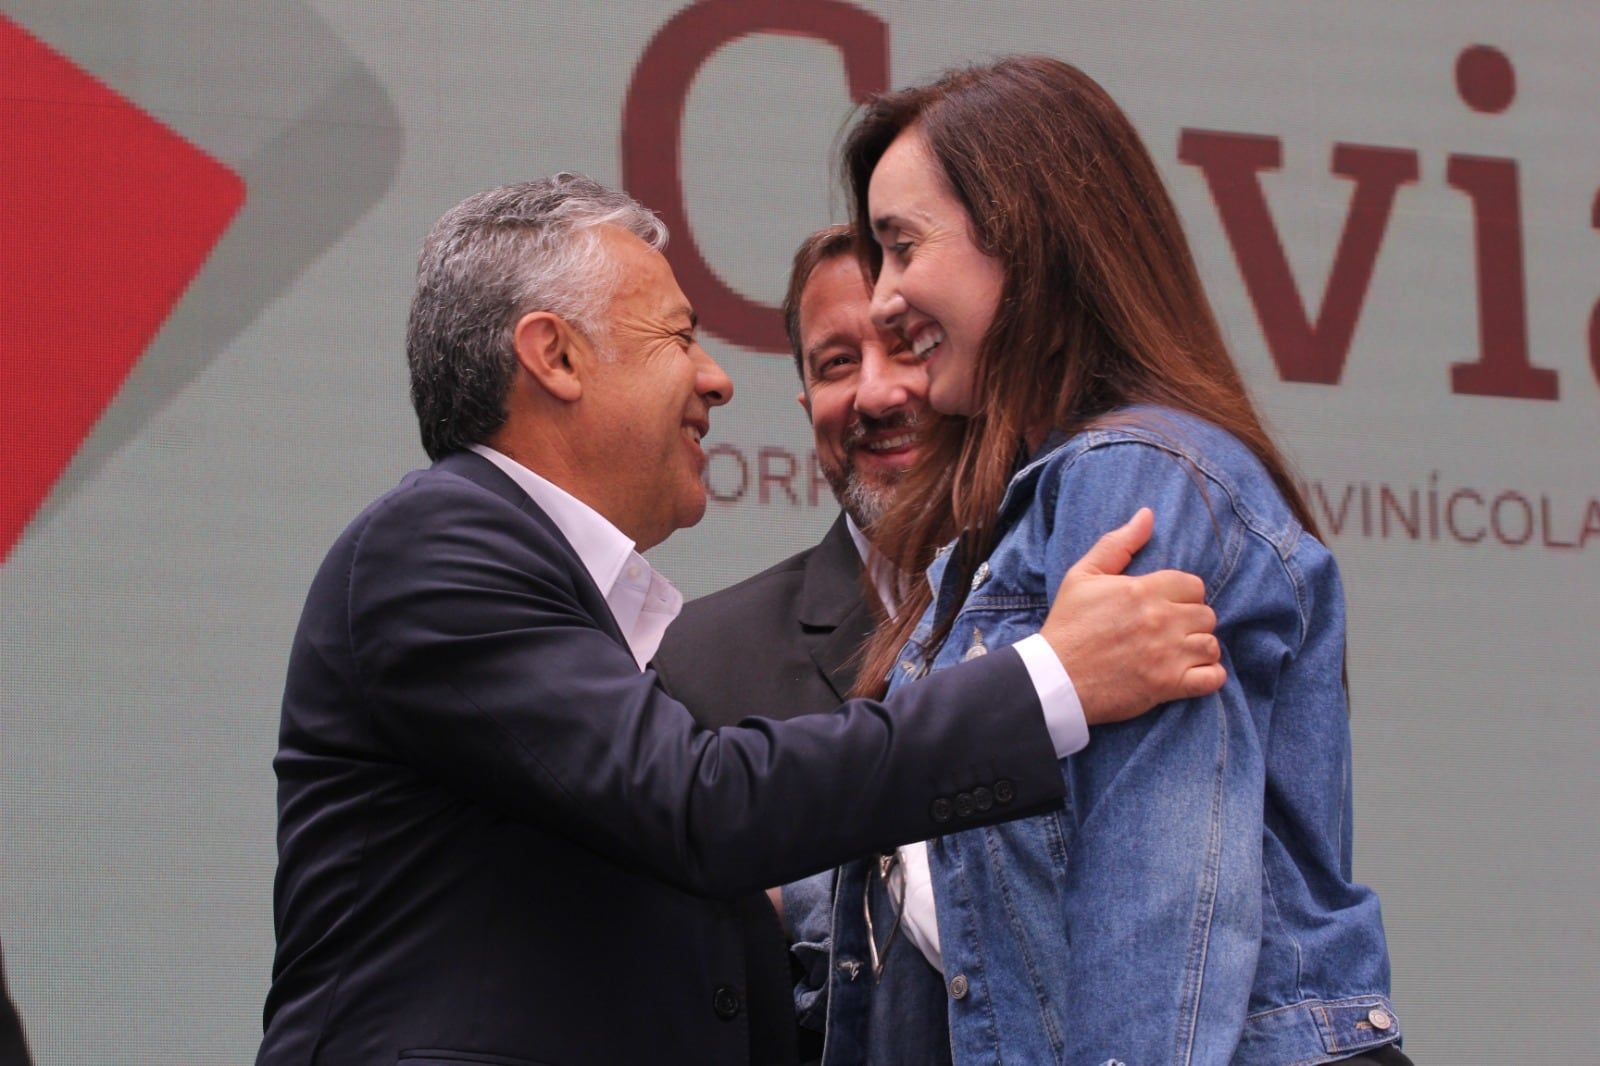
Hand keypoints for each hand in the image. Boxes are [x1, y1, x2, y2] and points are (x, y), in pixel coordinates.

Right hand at [1040, 508, 1223, 724]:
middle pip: (1206, 614)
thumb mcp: (1082, 576)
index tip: (1165, 605)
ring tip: (1180, 652)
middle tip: (1170, 630)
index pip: (1192, 585)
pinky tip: (1192, 673)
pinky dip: (1209, 676)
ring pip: (1211, 645)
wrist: (1055, 679)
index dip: (1182, 595)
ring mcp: (1168, 655)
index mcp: (1143, 590)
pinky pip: (1213, 678)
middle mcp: (1161, 620)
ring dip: (1199, 648)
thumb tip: (1147, 515)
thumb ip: (1117, 544)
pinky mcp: (1169, 685)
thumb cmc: (1068, 626)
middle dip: (1191, 621)